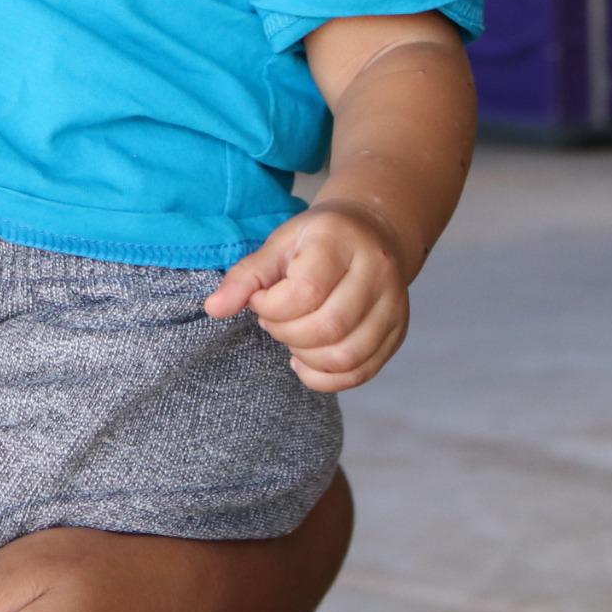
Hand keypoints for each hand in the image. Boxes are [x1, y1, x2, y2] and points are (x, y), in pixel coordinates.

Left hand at [201, 202, 408, 391]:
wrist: (370, 234)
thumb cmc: (316, 241)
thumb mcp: (278, 246)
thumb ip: (246, 277)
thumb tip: (213, 309)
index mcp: (342, 242)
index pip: (306, 292)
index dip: (272, 306)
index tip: (261, 299)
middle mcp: (377, 273)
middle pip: (328, 327)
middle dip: (286, 332)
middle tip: (273, 319)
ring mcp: (394, 306)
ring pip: (346, 356)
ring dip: (305, 356)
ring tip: (291, 335)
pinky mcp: (398, 333)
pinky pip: (361, 372)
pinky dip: (326, 378)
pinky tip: (306, 359)